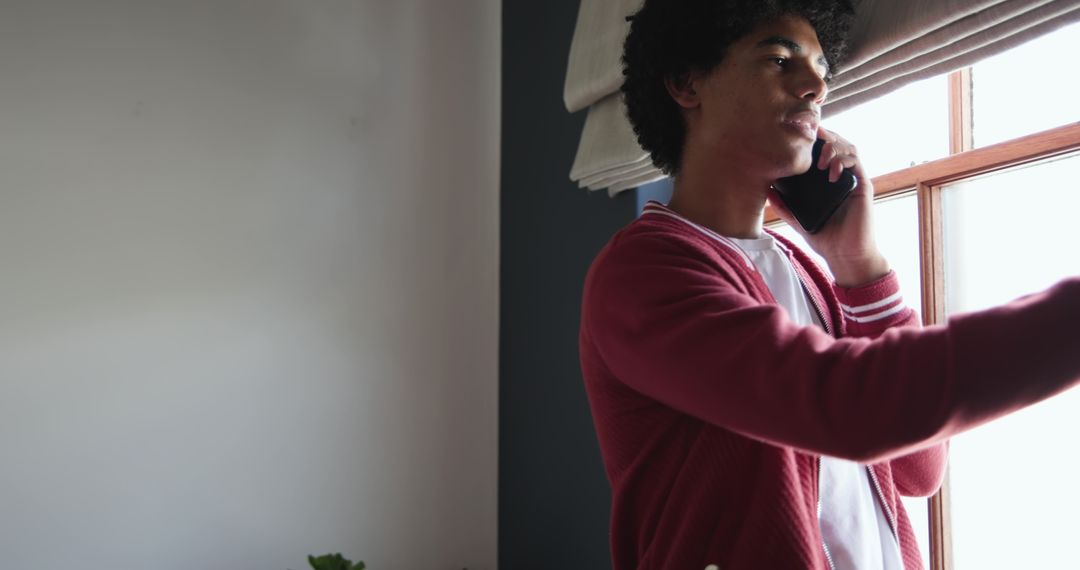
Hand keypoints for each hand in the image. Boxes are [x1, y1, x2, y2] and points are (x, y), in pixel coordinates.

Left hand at [768, 126, 889, 286]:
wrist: (845, 256)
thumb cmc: (825, 238)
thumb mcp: (799, 221)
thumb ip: (785, 206)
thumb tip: (767, 190)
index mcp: (827, 181)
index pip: (823, 151)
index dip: (815, 139)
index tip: (800, 134)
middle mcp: (842, 176)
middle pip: (838, 143)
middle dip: (825, 136)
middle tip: (811, 138)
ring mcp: (853, 180)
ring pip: (849, 149)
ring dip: (834, 147)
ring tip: (820, 157)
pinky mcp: (863, 187)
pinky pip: (857, 165)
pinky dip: (844, 162)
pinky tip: (831, 172)